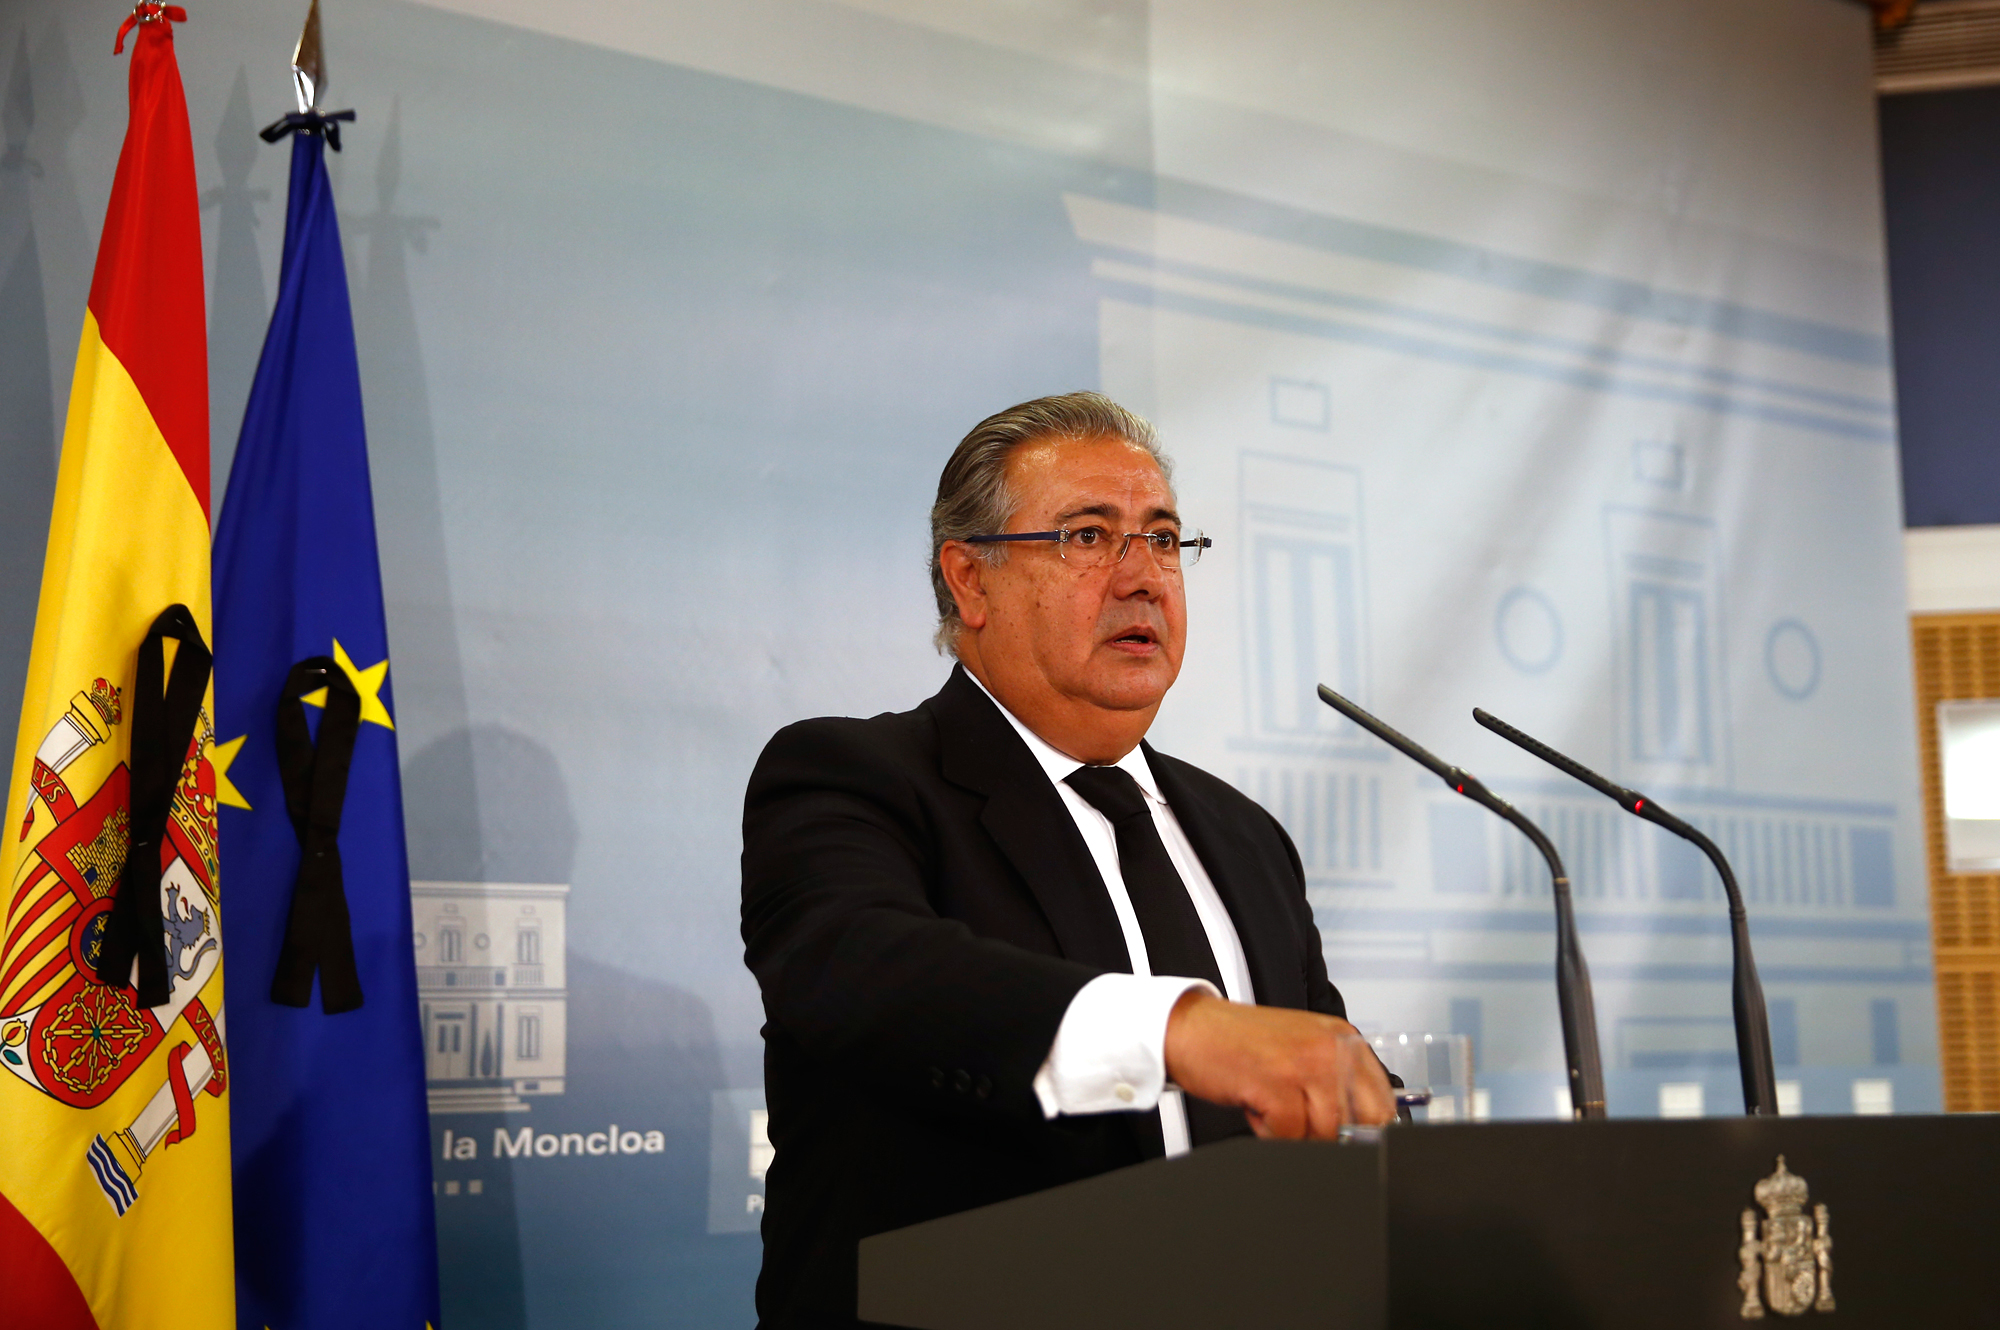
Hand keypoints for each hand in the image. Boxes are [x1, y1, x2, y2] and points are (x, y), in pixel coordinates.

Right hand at [1161, 989, 1394, 1138]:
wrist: (1191, 1028)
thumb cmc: (1243, 1044)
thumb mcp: (1303, 1053)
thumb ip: (1337, 1082)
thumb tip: (1364, 1130)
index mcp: (1343, 1039)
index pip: (1382, 1102)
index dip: (1365, 1130)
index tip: (1345, 1138)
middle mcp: (1331, 1048)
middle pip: (1360, 1121)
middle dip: (1331, 1135)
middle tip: (1301, 1123)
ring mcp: (1305, 1064)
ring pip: (1325, 1132)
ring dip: (1295, 1133)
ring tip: (1273, 1107)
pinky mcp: (1277, 1084)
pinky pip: (1290, 1135)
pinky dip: (1269, 1131)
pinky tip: (1256, 1106)